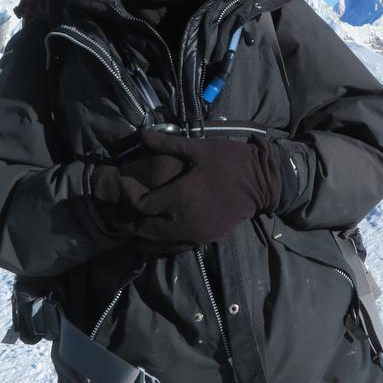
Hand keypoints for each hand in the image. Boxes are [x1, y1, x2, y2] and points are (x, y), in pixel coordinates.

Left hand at [89, 129, 282, 251]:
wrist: (260, 182)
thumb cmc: (229, 161)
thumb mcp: (198, 148)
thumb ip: (167, 143)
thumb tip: (142, 134)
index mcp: (179, 196)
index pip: (141, 204)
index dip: (128, 194)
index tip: (123, 183)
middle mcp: (183, 220)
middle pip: (143, 228)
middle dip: (128, 217)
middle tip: (122, 204)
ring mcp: (193, 233)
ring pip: (156, 242)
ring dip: (142, 232)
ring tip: (134, 218)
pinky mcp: (203, 239)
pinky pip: (173, 248)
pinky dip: (159, 243)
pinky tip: (154, 233)